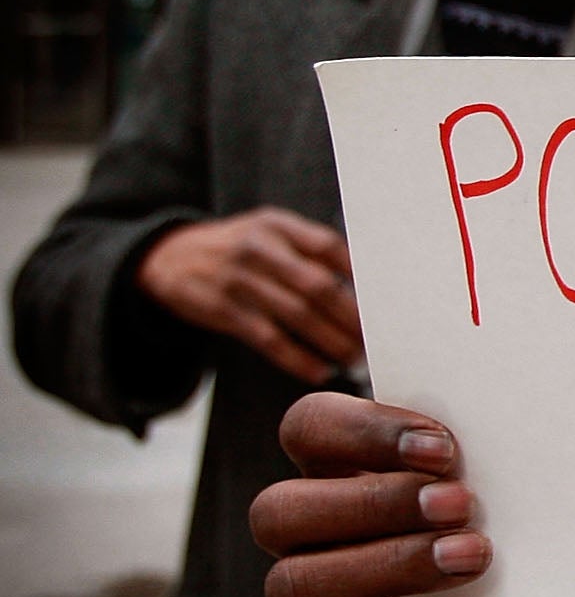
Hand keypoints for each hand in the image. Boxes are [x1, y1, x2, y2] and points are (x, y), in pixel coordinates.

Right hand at [137, 208, 361, 383]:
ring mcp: (239, 282)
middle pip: (317, 285)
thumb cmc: (237, 246)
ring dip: (331, 340)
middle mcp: (260, 250)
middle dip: (352, 316)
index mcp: (278, 226)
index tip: (386, 299)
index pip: (329, 246)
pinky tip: (320, 371)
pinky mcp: (223, 311)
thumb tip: (364, 282)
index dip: (360, 274)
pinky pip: (267, 339)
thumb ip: (309, 247)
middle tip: (378, 338)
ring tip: (356, 358)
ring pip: (297, 315)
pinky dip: (297, 358)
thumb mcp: (268, 230)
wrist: (166, 257)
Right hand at [252, 394, 489, 596]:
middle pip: (280, 511)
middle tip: (464, 505)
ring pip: (290, 587)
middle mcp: (312, 539)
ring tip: (471, 558)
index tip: (445, 447)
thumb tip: (543, 400)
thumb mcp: (497, 475)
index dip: (361, 432)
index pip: (306, 429)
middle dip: (375, 504)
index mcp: (340, 471)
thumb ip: (489, 444)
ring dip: (383, 566)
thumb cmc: (506, 520)